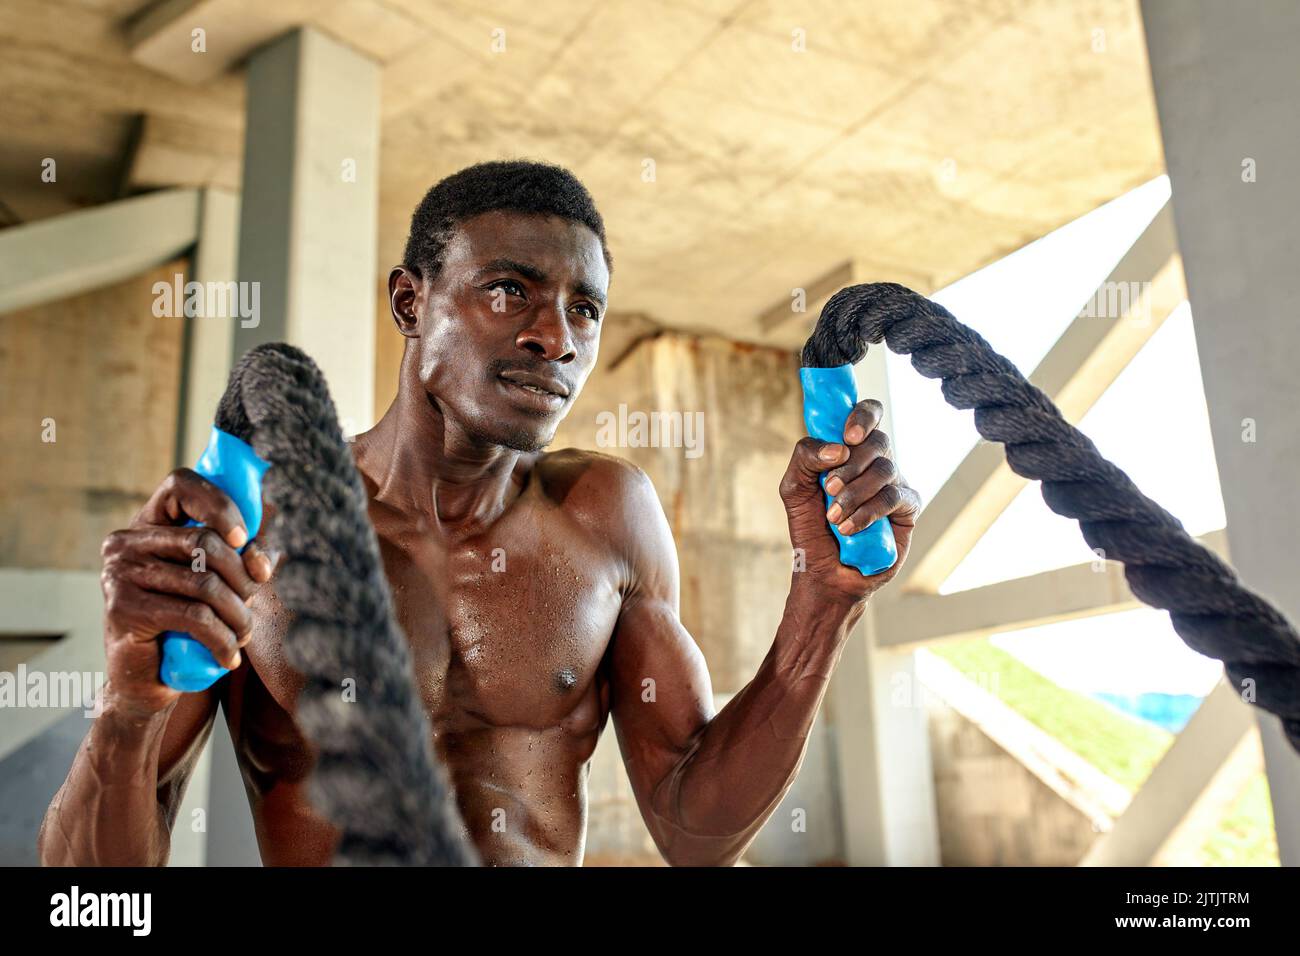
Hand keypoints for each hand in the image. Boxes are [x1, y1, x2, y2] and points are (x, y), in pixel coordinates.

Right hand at [99, 468, 278, 715]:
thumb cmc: (185, 624)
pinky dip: (222, 639)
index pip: (181, 484)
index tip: (243, 537)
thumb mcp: (214, 583)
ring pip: (205, 584)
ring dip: (238, 615)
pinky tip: (230, 657)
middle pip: (205, 541)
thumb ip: (241, 559)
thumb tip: (262, 561)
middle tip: (250, 604)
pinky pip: (194, 617)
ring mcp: (119, 574)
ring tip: (244, 634)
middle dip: (241, 578)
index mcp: (146, 524)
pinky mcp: (123, 610)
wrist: (143, 680)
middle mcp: (125, 543)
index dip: (219, 504)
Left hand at [779, 398, 920, 604]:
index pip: (868, 414)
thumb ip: (805, 457)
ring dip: (854, 493)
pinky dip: (867, 512)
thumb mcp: (794, 488)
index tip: (847, 436)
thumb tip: (838, 449)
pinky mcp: (907, 510)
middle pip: (878, 441)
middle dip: (851, 464)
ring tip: (833, 516)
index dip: (862, 416)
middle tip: (829, 487)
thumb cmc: (810, 526)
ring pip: (885, 470)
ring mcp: (894, 484)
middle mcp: (875, 462)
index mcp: (850, 449)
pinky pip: (893, 498)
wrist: (824, 571)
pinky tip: (848, 528)